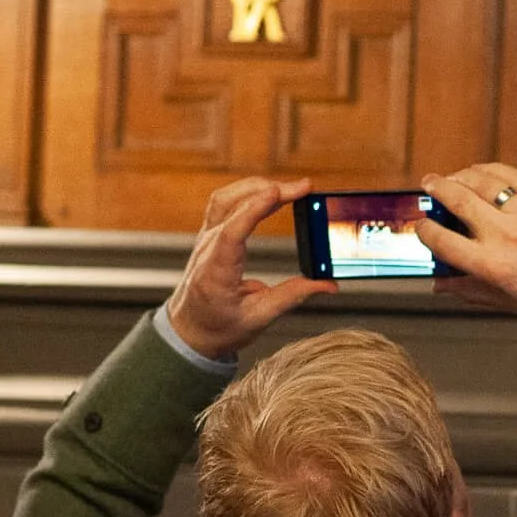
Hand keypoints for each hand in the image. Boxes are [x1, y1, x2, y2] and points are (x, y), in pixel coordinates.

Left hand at [165, 177, 337, 360]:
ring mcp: (206, 238)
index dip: (255, 209)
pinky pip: (225, 202)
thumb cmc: (218, 327)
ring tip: (291, 188)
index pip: (233, 231)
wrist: (190, 330)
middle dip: (269, 189)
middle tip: (303, 188)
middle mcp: (207, 249)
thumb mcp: (258, 318)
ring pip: (227, 197)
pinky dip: (249, 192)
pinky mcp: (210, 235)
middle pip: (231, 204)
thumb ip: (292, 296)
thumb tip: (326, 284)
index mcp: (216, 272)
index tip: (279, 193)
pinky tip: (270, 193)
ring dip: (258, 186)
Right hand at [417, 165, 516, 330]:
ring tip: (452, 177)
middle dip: (436, 190)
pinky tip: (481, 173)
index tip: (421, 225)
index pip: (442, 241)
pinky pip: (510, 175)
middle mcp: (505, 236)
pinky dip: (489, 170)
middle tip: (428, 185)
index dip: (424, 230)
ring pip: (481, 181)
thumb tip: (438, 283)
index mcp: (492, 266)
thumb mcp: (509, 302)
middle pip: (457, 200)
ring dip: (460, 176)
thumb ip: (470, 290)